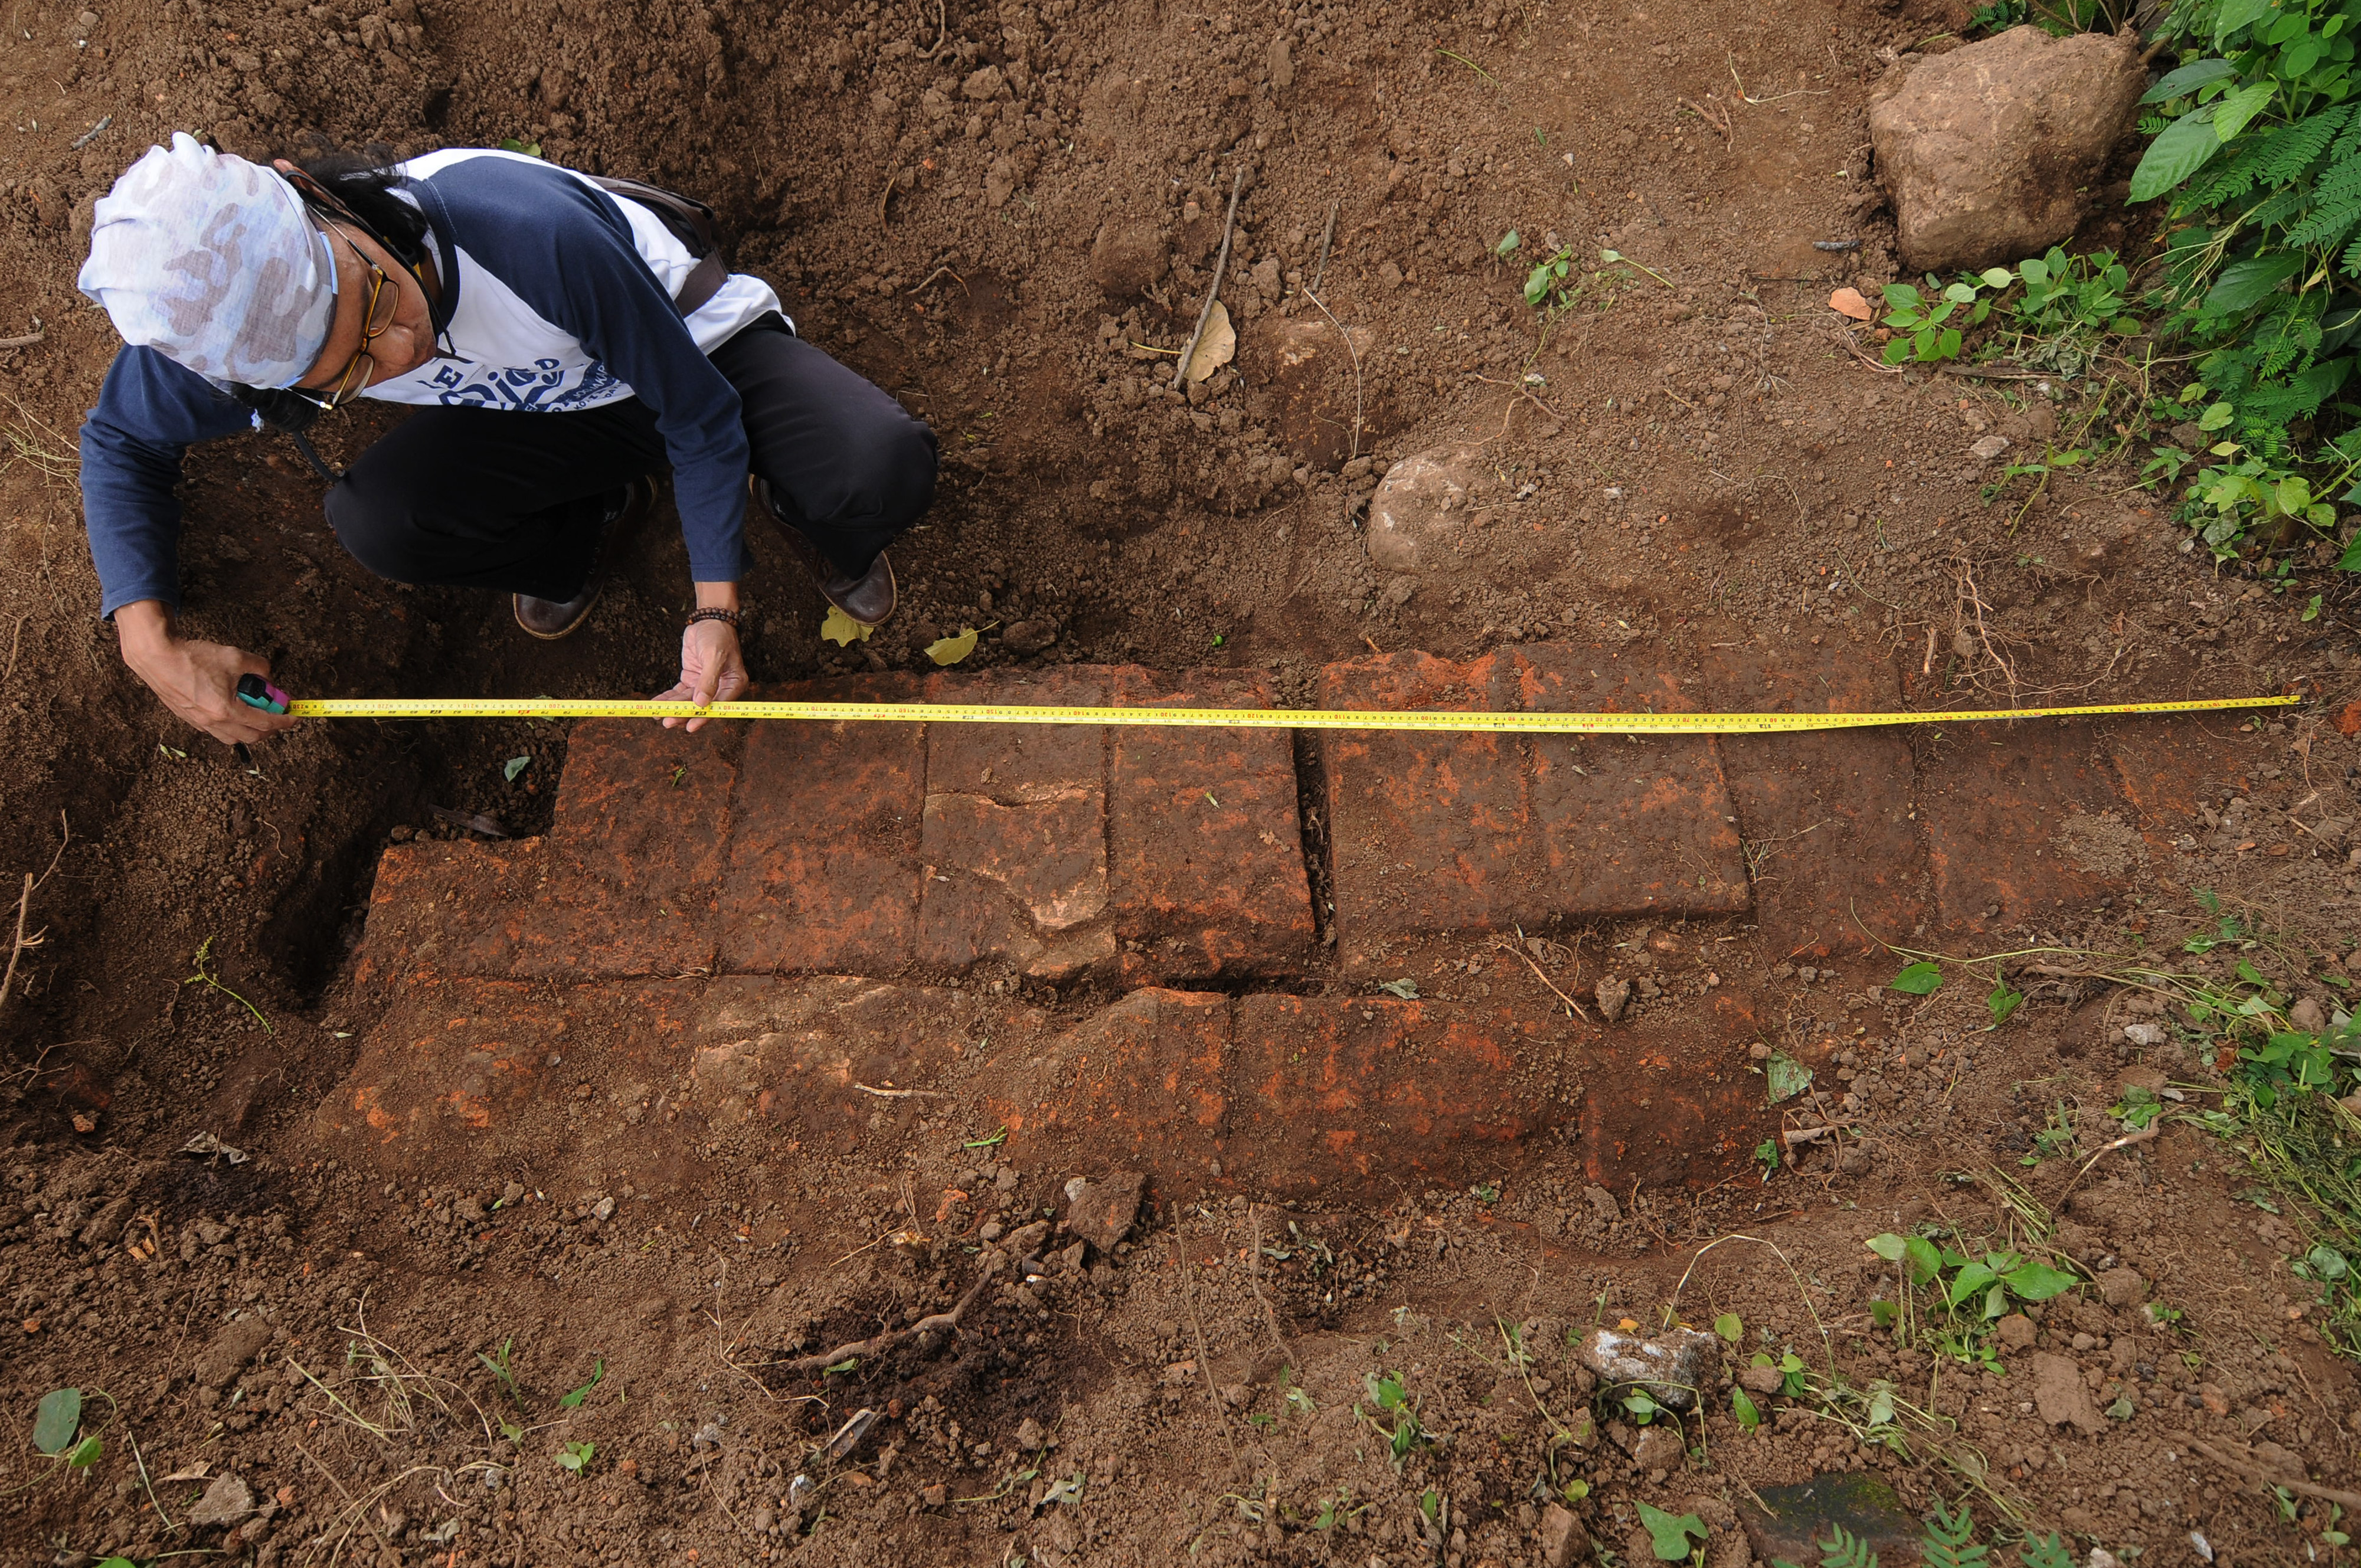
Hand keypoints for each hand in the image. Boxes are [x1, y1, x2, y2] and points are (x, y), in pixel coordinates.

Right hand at [115, 601, 295, 746]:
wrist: (157, 658)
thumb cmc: (193, 658)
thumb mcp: (235, 657)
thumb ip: (259, 667)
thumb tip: (268, 675)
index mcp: (227, 710)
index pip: (266, 723)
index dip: (284, 721)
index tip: (294, 717)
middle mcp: (213, 722)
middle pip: (252, 736)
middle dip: (269, 728)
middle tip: (276, 714)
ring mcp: (200, 723)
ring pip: (233, 737)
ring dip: (249, 729)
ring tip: (255, 713)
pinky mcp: (189, 719)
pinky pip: (217, 731)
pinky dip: (231, 726)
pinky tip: (232, 709)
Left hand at [656, 616, 749, 731]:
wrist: (708, 620)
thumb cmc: (718, 636)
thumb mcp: (714, 656)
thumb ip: (708, 681)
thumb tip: (701, 704)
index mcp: (734, 684)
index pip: (718, 706)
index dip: (703, 717)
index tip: (690, 726)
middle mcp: (720, 688)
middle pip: (700, 706)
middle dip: (683, 714)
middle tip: (667, 722)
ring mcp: (704, 685)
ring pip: (687, 701)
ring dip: (673, 708)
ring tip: (657, 714)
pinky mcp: (692, 680)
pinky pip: (679, 692)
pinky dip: (668, 697)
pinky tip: (657, 703)